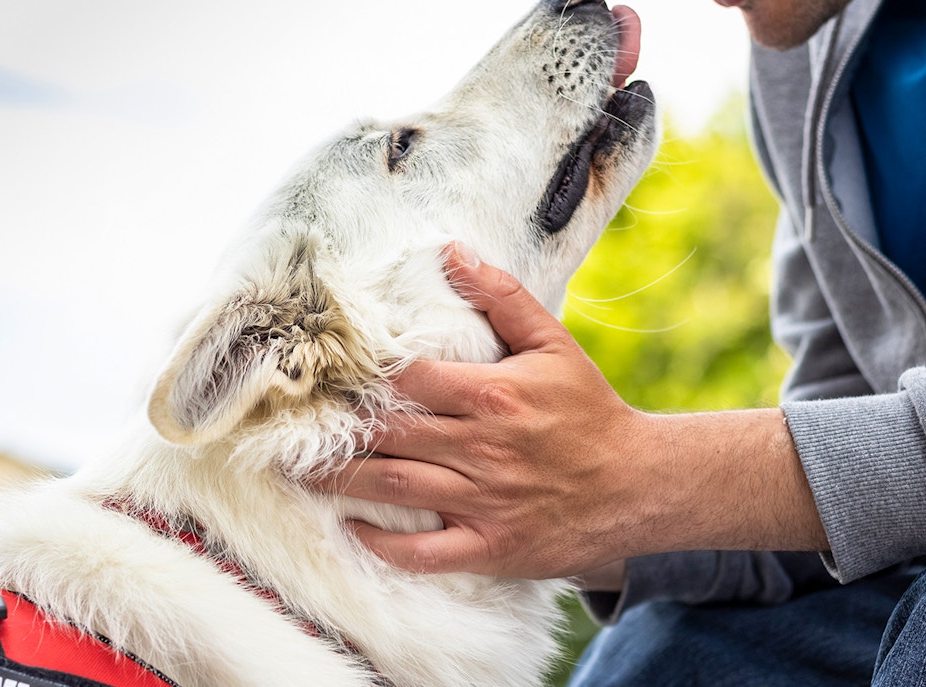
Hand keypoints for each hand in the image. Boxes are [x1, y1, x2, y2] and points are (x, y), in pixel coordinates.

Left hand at [318, 242, 826, 578]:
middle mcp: (481, 448)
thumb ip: (501, 297)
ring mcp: (483, 500)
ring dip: (338, 481)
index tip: (320, 373)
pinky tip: (352, 529)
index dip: (359, 375)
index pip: (407, 378)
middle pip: (388, 433)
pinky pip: (424, 551)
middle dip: (334, 430)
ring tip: (295, 473)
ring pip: (393, 488)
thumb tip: (451, 251)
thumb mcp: (553, 344)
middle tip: (285, 427)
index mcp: (493, 394)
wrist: (639, 485)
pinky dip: (384, 544)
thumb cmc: (589, 411)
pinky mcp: (490, 545)